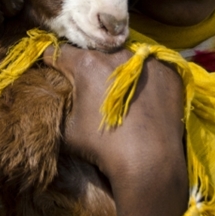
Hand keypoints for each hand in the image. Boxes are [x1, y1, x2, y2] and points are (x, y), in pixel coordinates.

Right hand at [43, 45, 189, 215]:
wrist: (150, 163)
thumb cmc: (103, 147)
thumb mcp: (66, 131)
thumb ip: (55, 109)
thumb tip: (46, 103)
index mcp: (86, 64)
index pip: (59, 52)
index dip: (53, 63)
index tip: (53, 71)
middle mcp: (116, 54)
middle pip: (94, 53)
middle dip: (88, 67)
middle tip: (91, 89)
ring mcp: (145, 60)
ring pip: (123, 58)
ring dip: (118, 71)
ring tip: (121, 95)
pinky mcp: (168, 71)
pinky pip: (150, 69)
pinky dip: (144, 80)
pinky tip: (144, 99)